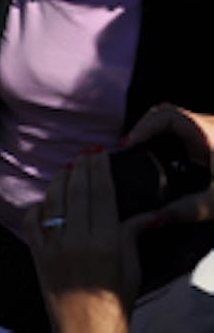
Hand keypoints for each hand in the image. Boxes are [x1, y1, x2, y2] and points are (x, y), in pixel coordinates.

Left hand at [25, 154, 136, 332]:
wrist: (86, 327)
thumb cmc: (113, 300)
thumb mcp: (131, 266)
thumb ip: (133, 234)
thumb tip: (149, 211)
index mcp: (105, 242)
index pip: (102, 194)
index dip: (100, 170)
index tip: (101, 154)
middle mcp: (77, 240)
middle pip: (77, 192)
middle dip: (81, 168)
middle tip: (85, 153)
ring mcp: (53, 246)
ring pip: (53, 201)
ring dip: (59, 181)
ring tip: (67, 168)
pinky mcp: (37, 254)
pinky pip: (32, 221)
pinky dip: (37, 206)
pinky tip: (45, 199)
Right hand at [120, 103, 213, 225]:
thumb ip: (187, 209)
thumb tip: (157, 218)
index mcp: (205, 130)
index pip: (163, 114)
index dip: (141, 128)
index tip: (127, 148)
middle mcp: (209, 128)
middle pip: (167, 120)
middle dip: (146, 135)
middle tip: (131, 157)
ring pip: (180, 132)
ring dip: (161, 144)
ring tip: (145, 165)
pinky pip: (192, 144)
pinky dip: (177, 154)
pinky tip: (172, 175)